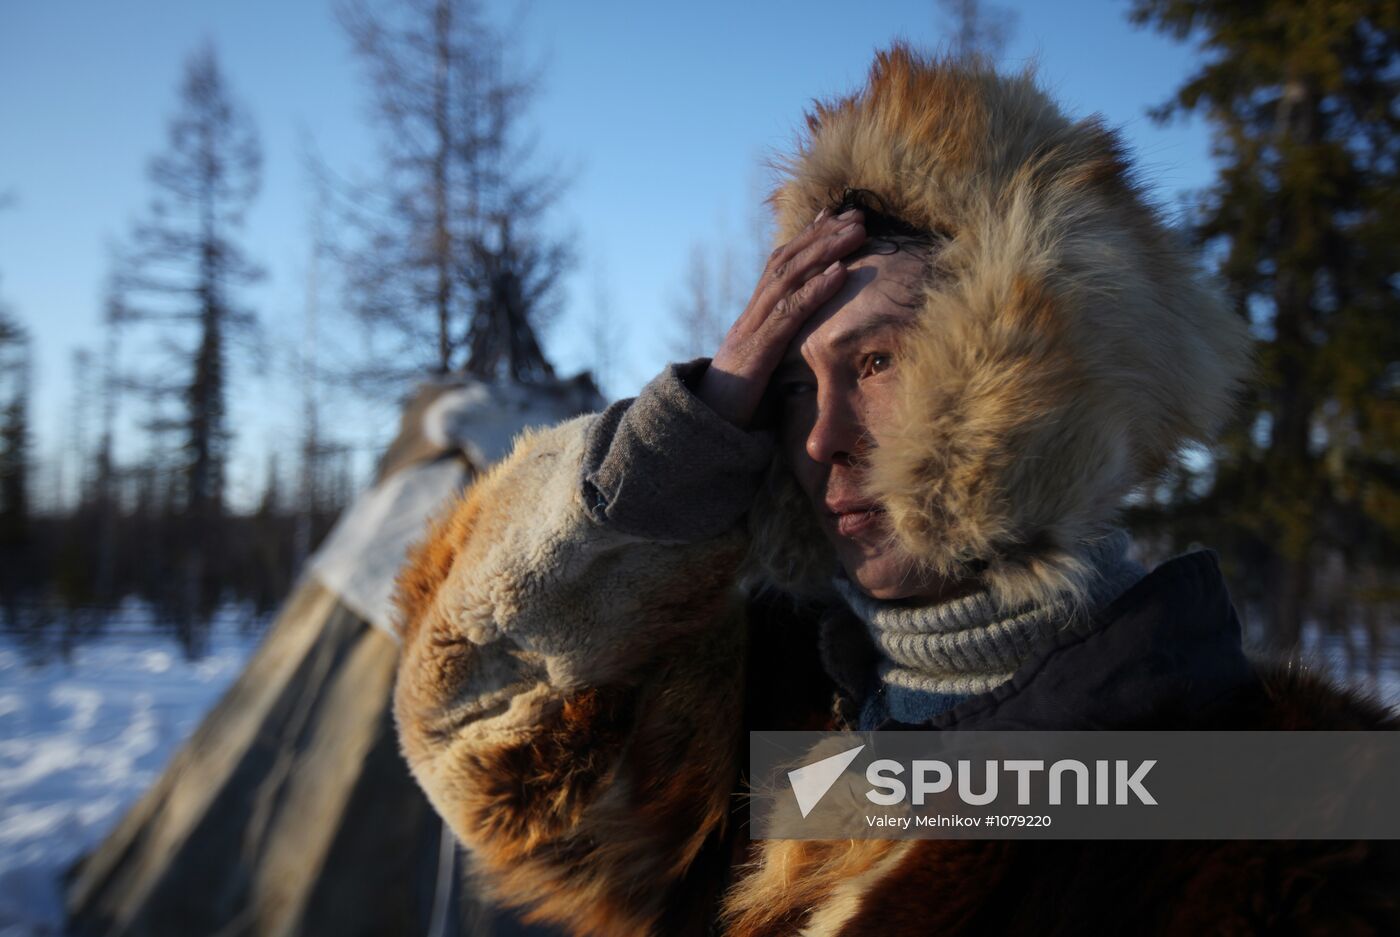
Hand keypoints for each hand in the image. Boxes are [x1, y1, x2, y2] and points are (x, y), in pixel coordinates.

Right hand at [696, 208, 865, 426]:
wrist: (699, 430)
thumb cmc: (736, 403)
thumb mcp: (762, 367)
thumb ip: (780, 348)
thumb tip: (810, 341)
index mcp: (754, 316)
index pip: (780, 265)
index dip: (806, 238)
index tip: (833, 214)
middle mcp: (751, 314)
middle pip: (787, 261)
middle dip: (822, 234)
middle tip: (856, 213)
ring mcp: (752, 329)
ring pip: (788, 278)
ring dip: (825, 251)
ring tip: (856, 232)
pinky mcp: (756, 352)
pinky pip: (789, 315)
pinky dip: (816, 291)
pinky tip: (840, 274)